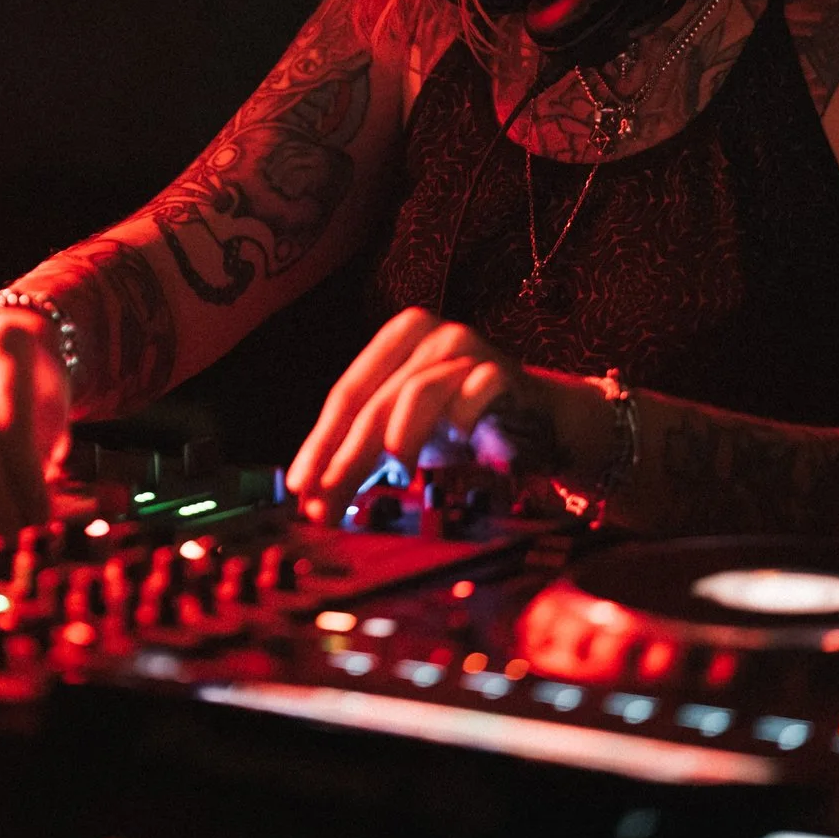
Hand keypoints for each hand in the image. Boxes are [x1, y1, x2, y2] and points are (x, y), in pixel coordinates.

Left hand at [284, 306, 529, 520]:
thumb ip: (361, 451)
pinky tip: (458, 441)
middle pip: (376, 400)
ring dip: (399, 436)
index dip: (321, 443)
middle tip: (327, 502)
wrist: (537, 419)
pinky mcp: (503, 370)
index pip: (347, 394)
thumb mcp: (404, 432)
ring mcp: (468, 348)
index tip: (301, 487)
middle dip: (347, 456)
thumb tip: (312, 496)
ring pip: (418, 392)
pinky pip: (476, 393)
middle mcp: (430, 335)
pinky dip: (462, 417)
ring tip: (390, 471)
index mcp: (398, 339)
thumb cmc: (459, 423)